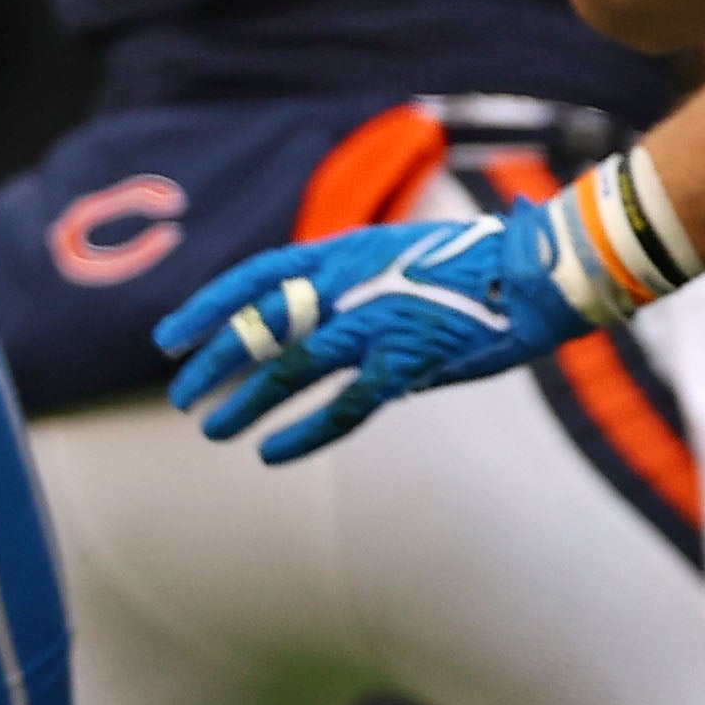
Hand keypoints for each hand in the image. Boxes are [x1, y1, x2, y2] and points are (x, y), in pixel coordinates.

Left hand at [156, 203, 605, 460]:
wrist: (537, 274)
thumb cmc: (477, 265)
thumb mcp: (399, 255)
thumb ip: (353, 284)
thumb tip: (314, 319)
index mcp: (344, 252)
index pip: (256, 277)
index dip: (207, 307)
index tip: (167, 338)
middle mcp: (349, 285)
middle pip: (260, 326)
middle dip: (213, 362)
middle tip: (182, 394)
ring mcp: (374, 324)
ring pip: (288, 369)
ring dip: (244, 402)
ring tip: (213, 429)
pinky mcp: (406, 363)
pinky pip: (342, 406)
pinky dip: (303, 432)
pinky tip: (272, 452)